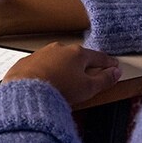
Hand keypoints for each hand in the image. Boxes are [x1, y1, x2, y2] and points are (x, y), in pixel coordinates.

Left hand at [3, 43, 121, 104]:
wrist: (26, 93)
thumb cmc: (57, 89)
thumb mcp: (88, 88)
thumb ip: (104, 80)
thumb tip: (114, 73)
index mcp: (77, 53)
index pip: (98, 57)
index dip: (108, 63)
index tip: (113, 66)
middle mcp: (59, 49)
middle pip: (77, 57)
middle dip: (83, 65)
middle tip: (88, 77)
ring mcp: (41, 54)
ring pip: (57, 60)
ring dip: (63, 68)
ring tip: (65, 84)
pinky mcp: (26, 62)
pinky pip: (40, 66)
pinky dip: (45, 72)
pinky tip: (46, 83)